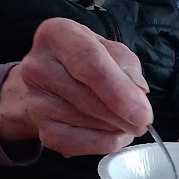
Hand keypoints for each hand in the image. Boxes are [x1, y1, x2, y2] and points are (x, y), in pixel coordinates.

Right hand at [0, 18, 152, 157]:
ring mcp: (34, 99)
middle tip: (143, 122)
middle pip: (87, 97)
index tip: (143, 113)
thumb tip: (137, 94)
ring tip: (127, 122)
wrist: (53, 79)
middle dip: (122, 115)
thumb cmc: (88, 61)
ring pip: (84, 123)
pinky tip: (113, 134)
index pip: (90, 64)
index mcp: (57, 35)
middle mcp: (38, 65)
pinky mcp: (40, 127)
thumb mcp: (112, 52)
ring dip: (114, 128)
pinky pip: (76, 143)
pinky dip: (102, 143)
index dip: (120, 92)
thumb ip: (128, 69)